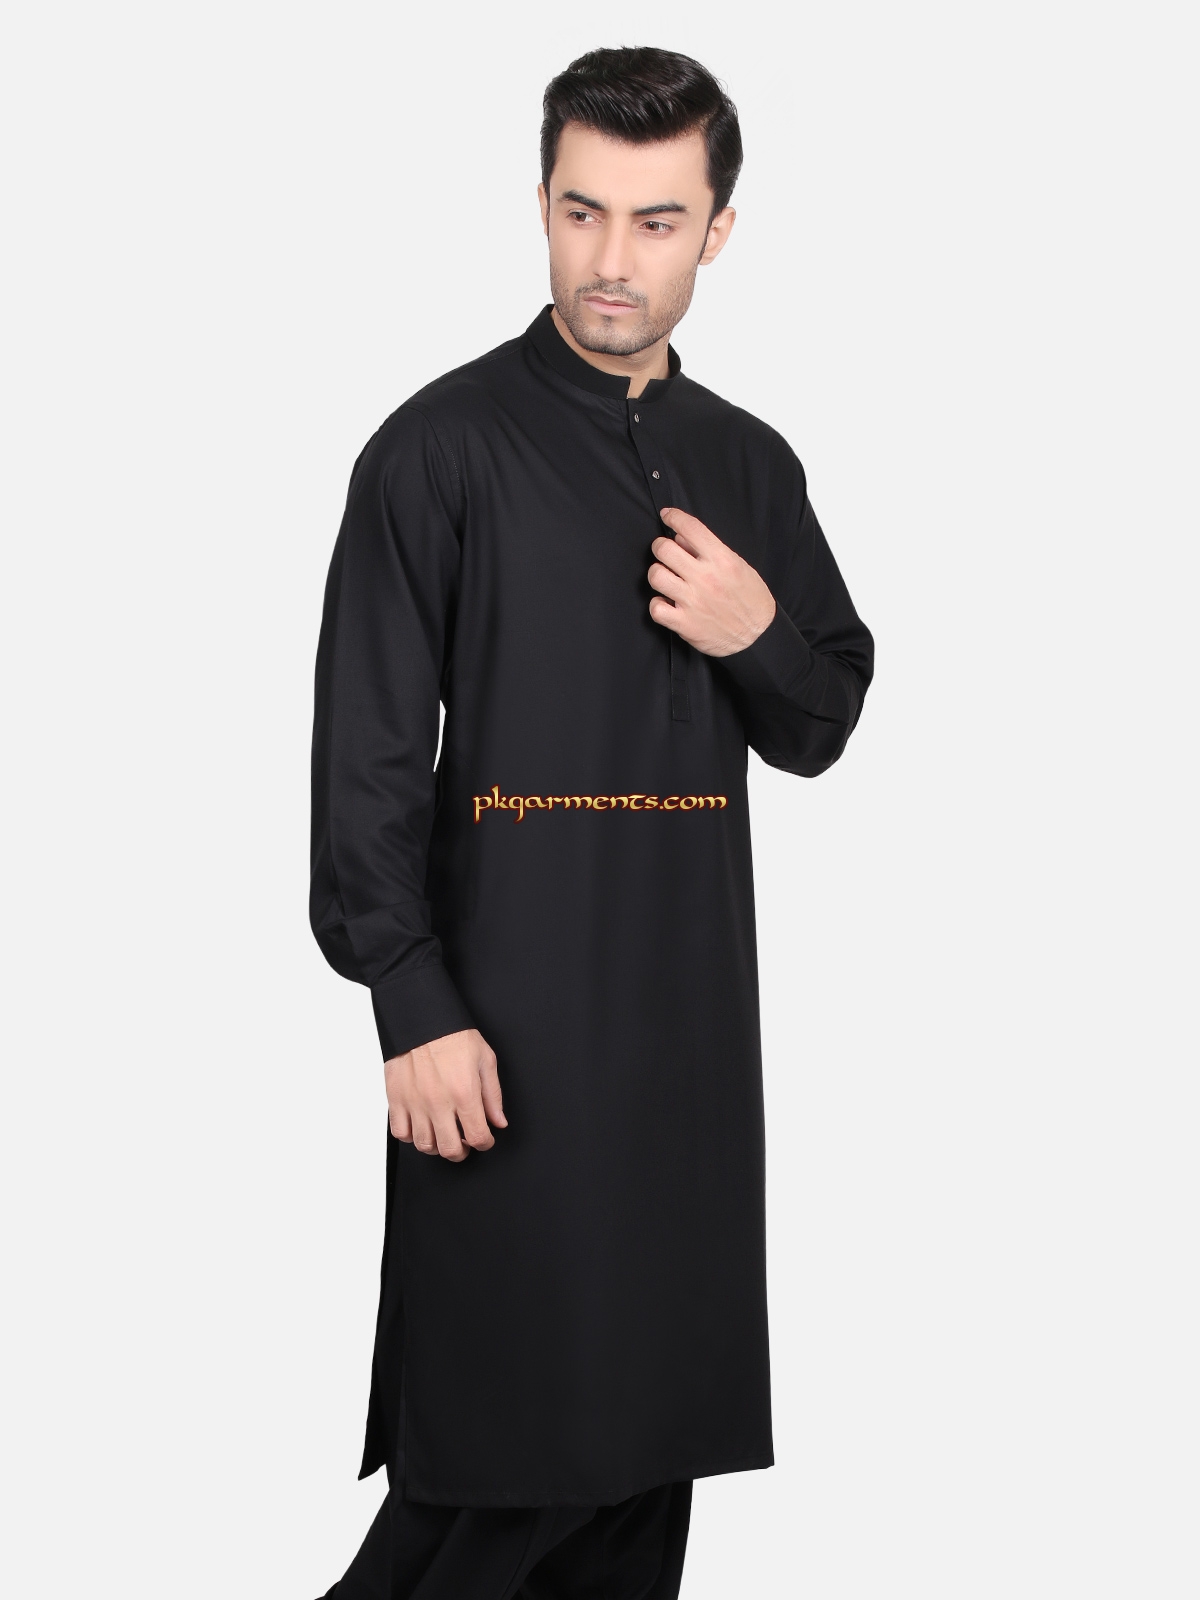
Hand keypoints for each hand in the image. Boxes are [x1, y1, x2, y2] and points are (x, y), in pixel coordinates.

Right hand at [384, 1028, 506, 1161]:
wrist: (421, 1017)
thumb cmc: (453, 1035)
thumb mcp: (485, 1059)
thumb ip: (493, 1095)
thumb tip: (499, 1121)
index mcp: (464, 1093)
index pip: (478, 1137)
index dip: (485, 1143)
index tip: (484, 1139)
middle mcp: (438, 1102)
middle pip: (450, 1149)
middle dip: (462, 1151)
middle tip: (464, 1143)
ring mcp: (415, 1102)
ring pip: (424, 1145)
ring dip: (437, 1146)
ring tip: (443, 1135)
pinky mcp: (396, 1098)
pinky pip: (400, 1133)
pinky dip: (411, 1136)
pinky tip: (421, 1126)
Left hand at [648, 508, 775, 656]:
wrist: (758, 636)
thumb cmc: (750, 599)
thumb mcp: (738, 566)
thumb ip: (711, 550)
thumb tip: (682, 537)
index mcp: (722, 560)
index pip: (690, 528)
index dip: (673, 517)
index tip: (667, 516)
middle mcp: (705, 579)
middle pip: (664, 549)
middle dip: (661, 547)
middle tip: (666, 552)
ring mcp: (693, 602)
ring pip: (656, 576)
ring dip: (658, 574)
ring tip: (667, 578)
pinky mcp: (685, 624)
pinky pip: (656, 608)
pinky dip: (658, 604)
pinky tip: (667, 602)